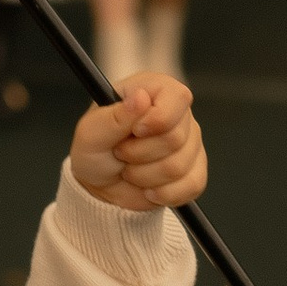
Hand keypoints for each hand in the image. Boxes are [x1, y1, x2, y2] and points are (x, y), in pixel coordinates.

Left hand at [71, 77, 206, 213]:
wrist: (101, 187)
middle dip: (140, 154)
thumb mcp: (91, 134)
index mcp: (154, 91)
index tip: (135, 131)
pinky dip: (163, 194)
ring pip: (179, 166)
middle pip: (175, 138)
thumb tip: (141, 97)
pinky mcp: (195, 171)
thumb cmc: (95, 152)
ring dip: (145, 176)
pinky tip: (148, 188)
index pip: (177, 97)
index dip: (157, 119)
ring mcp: (191, 143)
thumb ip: (114, 116)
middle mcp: (178, 114)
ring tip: (130, 170)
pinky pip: (191, 185)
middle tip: (121, 153)